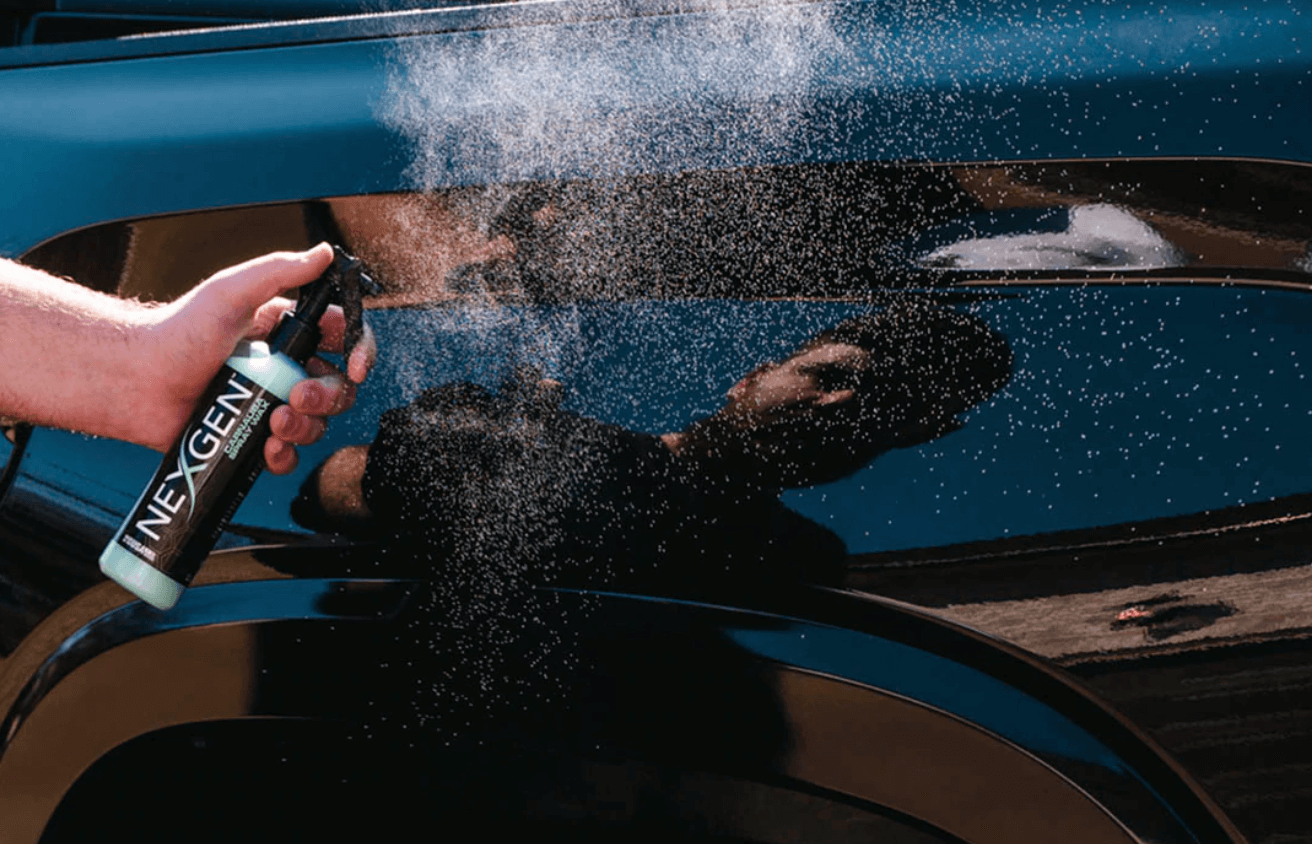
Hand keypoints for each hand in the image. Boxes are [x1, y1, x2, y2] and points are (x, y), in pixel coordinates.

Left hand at [139, 244, 376, 473]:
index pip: (343, 339)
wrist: (134, 384)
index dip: (359, 354)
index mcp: (286, 333)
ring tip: (273, 422)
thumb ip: (279, 271)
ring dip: (305, 427)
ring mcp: (270, 404)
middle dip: (327, 396)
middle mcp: (284, 369)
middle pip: (338, 388)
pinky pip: (288, 454)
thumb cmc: (174, 333)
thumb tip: (323, 253)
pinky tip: (267, 446)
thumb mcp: (230, 293)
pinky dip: (285, 455)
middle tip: (297, 395)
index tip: (355, 366)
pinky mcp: (253, 437)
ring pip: (317, 423)